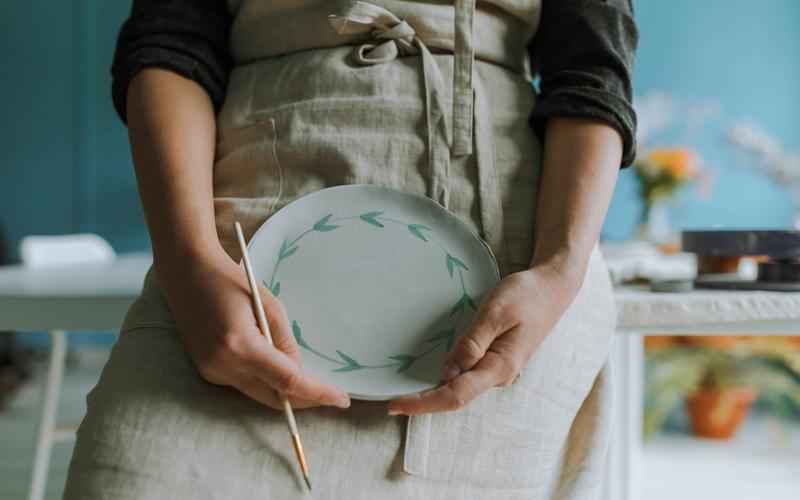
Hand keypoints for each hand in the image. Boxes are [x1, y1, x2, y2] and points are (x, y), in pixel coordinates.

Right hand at [157, 249, 350, 410]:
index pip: (287, 381)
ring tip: (311, 380)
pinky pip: (245, 385)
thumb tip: (297, 373)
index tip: (341, 399)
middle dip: (304, 400)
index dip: (317, 393)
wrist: (187, 273)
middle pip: (273, 397)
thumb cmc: (232, 281)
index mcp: (241, 345)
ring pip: (259, 394)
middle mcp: (223, 366)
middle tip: (332, 395)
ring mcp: (212, 372)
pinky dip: (266, 381)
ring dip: (285, 391)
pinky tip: (278, 368)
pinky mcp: (207, 372)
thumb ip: (286, 343)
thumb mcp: (270, 306)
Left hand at [387, 264, 580, 415]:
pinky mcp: (494, 360)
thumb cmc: (526, 295)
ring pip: (459, 387)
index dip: (424, 403)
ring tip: (402, 391)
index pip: (455, 395)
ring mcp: (496, 369)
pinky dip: (445, 378)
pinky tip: (429, 374)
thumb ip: (472, 343)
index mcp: (499, 367)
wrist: (553, 287)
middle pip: (455, 396)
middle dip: (423, 401)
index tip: (395, 405)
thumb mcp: (496, 312)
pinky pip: (466, 375)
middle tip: (390, 401)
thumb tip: (447, 373)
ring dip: (432, 391)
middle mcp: (497, 375)